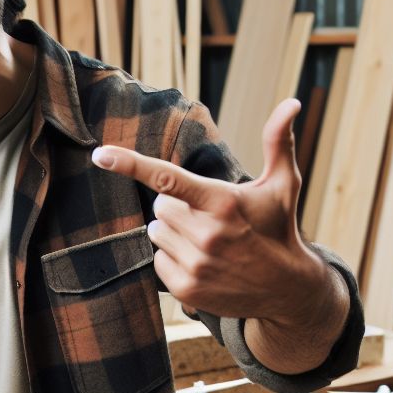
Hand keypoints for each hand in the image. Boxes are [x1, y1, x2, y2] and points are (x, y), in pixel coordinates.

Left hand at [91, 98, 327, 324]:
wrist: (287, 289)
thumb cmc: (278, 226)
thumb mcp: (282, 184)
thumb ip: (278, 141)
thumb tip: (292, 102)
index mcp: (222, 202)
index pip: (167, 178)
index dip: (130, 164)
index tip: (100, 154)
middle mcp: (207, 234)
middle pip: (159, 206)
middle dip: (178, 207)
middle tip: (208, 217)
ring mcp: (195, 264)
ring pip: (156, 231)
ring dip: (174, 232)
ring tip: (208, 241)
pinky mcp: (186, 288)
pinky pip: (157, 259)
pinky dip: (173, 257)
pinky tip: (202, 261)